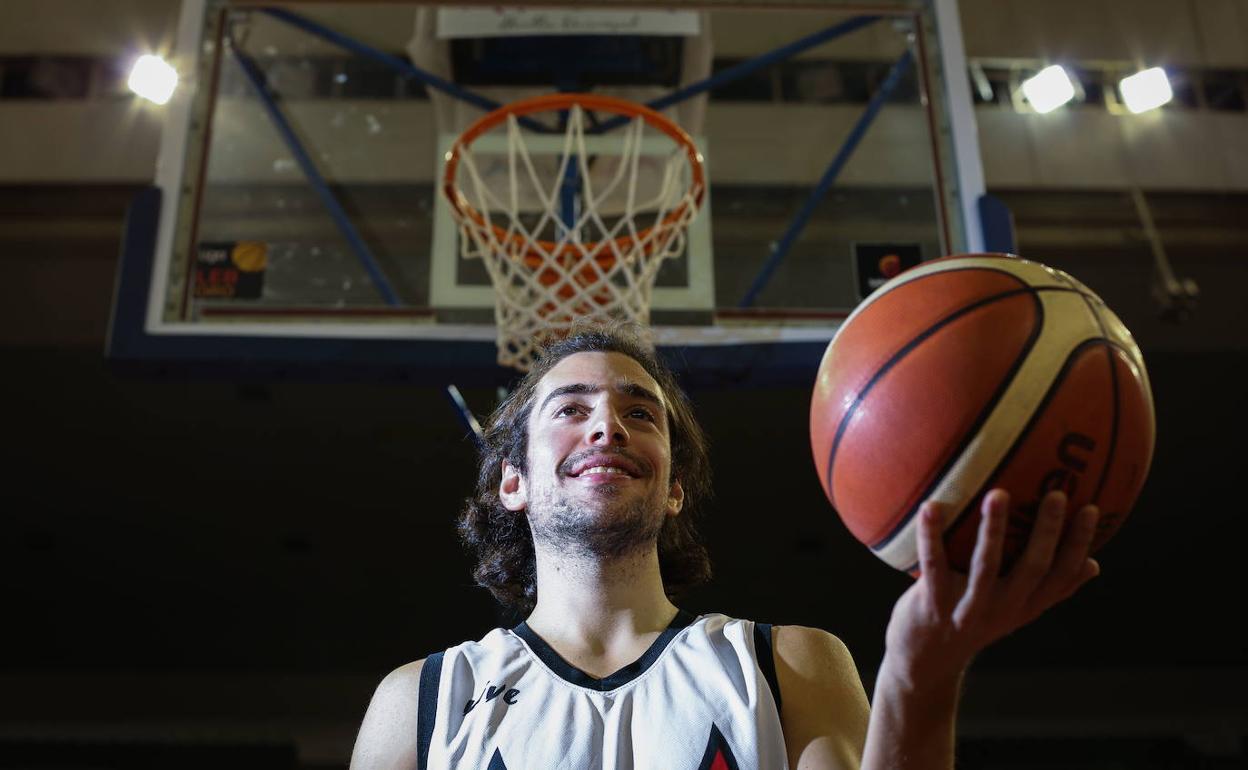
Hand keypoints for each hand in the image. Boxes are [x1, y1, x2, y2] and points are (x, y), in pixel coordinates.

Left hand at [881, 489, 1100, 688]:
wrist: (926, 661)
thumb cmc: (974, 620)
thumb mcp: (1015, 610)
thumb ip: (1049, 588)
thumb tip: (1094, 564)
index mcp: (1025, 606)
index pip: (1062, 576)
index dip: (1078, 545)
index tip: (1090, 508)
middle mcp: (1002, 609)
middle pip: (1032, 569)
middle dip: (1045, 531)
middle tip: (1055, 494)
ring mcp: (968, 609)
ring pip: (985, 567)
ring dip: (994, 530)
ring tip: (997, 493)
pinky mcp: (933, 606)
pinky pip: (933, 566)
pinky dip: (931, 536)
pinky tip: (930, 506)